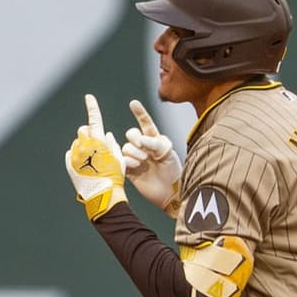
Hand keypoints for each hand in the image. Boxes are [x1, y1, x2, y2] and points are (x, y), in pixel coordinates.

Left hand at [65, 93, 126, 220]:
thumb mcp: (119, 159)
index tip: (89, 97)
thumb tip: (106, 134)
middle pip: (83, 130)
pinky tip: (86, 167)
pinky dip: (78, 156)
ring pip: (77, 143)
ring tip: (93, 161)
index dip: (92, 106)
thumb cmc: (114, 176)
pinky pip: (71, 154)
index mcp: (98, 141)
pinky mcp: (69, 163)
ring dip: (84, 146)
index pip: (94, 119)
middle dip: (89, 133)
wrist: (102, 194)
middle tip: (97, 144)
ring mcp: (75, 154)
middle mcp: (84, 145)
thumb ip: (111, 144)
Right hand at [121, 100, 182, 216]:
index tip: (133, 103)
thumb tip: (140, 140)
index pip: (146, 124)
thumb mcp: (168, 153)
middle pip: (131, 134)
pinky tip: (137, 167)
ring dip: (134, 152)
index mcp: (155, 140)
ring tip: (144, 161)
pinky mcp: (130, 169)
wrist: (171, 193)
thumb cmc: (174, 172)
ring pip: (126, 147)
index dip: (140, 113)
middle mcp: (144, 147)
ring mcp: (136, 158)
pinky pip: (122, 160)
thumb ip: (155, 143)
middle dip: (135, 137)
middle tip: (143, 147)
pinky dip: (129, 162)